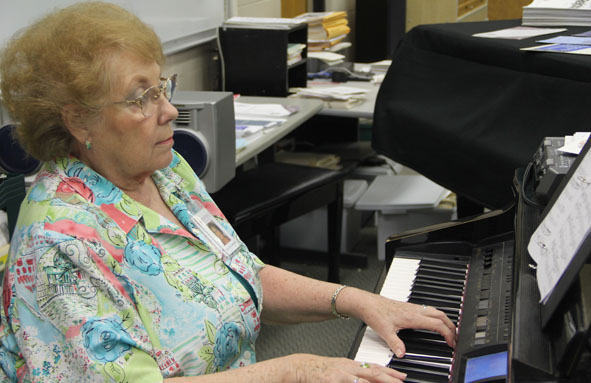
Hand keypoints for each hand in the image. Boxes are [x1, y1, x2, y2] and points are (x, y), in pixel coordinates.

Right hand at [289, 354, 405, 382]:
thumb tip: (368, 378)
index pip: (375, 367)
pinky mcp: (332, 381)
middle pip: (373, 372)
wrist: (302, 367)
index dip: (390, 372)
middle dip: (390, 379)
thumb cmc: (320, 370)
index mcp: (351, 364)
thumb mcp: (340, 369)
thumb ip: (354, 373)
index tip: (402, 377)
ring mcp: (341, 375)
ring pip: (364, 381)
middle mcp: (348, 368)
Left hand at [353, 292, 456, 357]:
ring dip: (445, 320)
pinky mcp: (409, 306)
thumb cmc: (375, 313)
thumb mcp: (384, 331)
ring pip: (436, 311)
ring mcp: (413, 307)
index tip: (451, 343)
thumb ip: (395, 343)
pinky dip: (437, 316)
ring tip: (449, 330)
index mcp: (412, 316)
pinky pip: (429, 309)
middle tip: (455, 338)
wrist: (368, 303)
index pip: (437, 324)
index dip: (448, 334)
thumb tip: (402, 353)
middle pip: (441, 315)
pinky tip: (433, 322)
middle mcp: (415, 310)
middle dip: (451, 326)